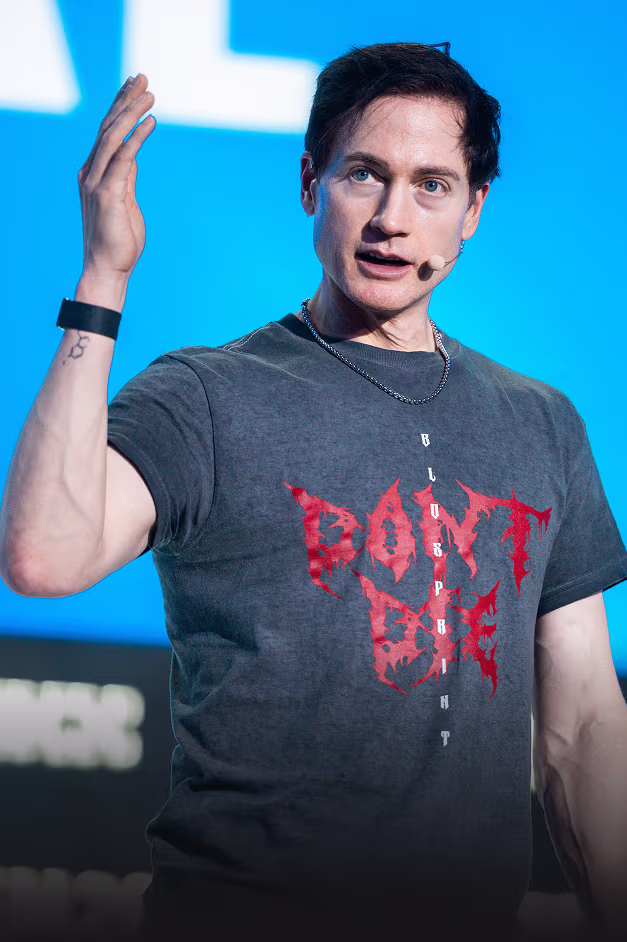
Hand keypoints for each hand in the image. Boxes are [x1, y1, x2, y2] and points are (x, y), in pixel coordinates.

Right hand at [77, 74, 154, 288]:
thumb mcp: (124, 201)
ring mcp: (97, 182)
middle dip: (125, 99)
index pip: (107, 131)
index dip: (120, 106)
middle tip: (142, 76)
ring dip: (131, 112)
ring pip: (113, 136)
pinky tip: (150, 123)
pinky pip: (124, 158)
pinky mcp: (108, 194)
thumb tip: (133, 158)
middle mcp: (91, 172)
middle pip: (108, 126)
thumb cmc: (119, 240)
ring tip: (149, 93)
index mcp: (94, 173)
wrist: (107, 269)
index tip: (134, 85)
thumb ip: (125, 178)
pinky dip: (137, 138)